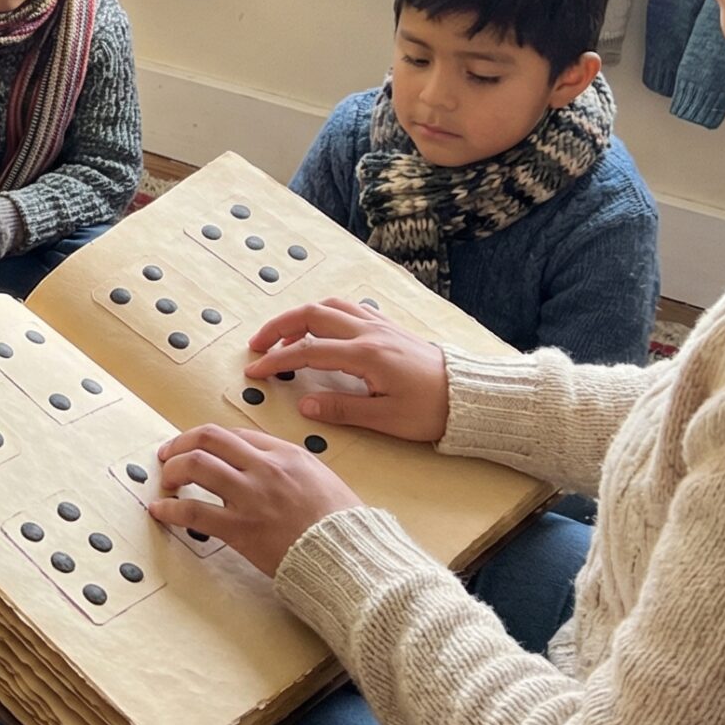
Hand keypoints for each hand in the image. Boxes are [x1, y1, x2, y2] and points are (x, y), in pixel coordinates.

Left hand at [149, 423, 363, 576]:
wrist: (352, 558)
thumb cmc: (344, 527)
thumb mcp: (323, 482)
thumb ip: (292, 470)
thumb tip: (266, 469)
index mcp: (288, 455)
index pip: (237, 435)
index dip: (210, 440)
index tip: (198, 448)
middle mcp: (266, 468)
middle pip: (210, 439)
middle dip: (182, 443)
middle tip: (168, 455)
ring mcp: (252, 497)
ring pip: (196, 465)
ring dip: (173, 469)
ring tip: (166, 481)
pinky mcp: (241, 529)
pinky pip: (193, 511)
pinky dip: (170, 509)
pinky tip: (160, 510)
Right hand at [244, 298, 450, 443]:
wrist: (469, 397)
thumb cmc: (431, 411)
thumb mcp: (386, 418)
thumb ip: (342, 409)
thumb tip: (304, 404)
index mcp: (366, 355)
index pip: (308, 350)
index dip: (276, 360)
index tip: (254, 371)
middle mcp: (370, 332)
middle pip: (312, 314)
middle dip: (279, 326)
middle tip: (258, 345)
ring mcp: (380, 325)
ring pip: (331, 306)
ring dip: (301, 317)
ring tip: (285, 338)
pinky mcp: (389, 327)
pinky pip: (349, 309)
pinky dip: (326, 314)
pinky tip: (321, 331)